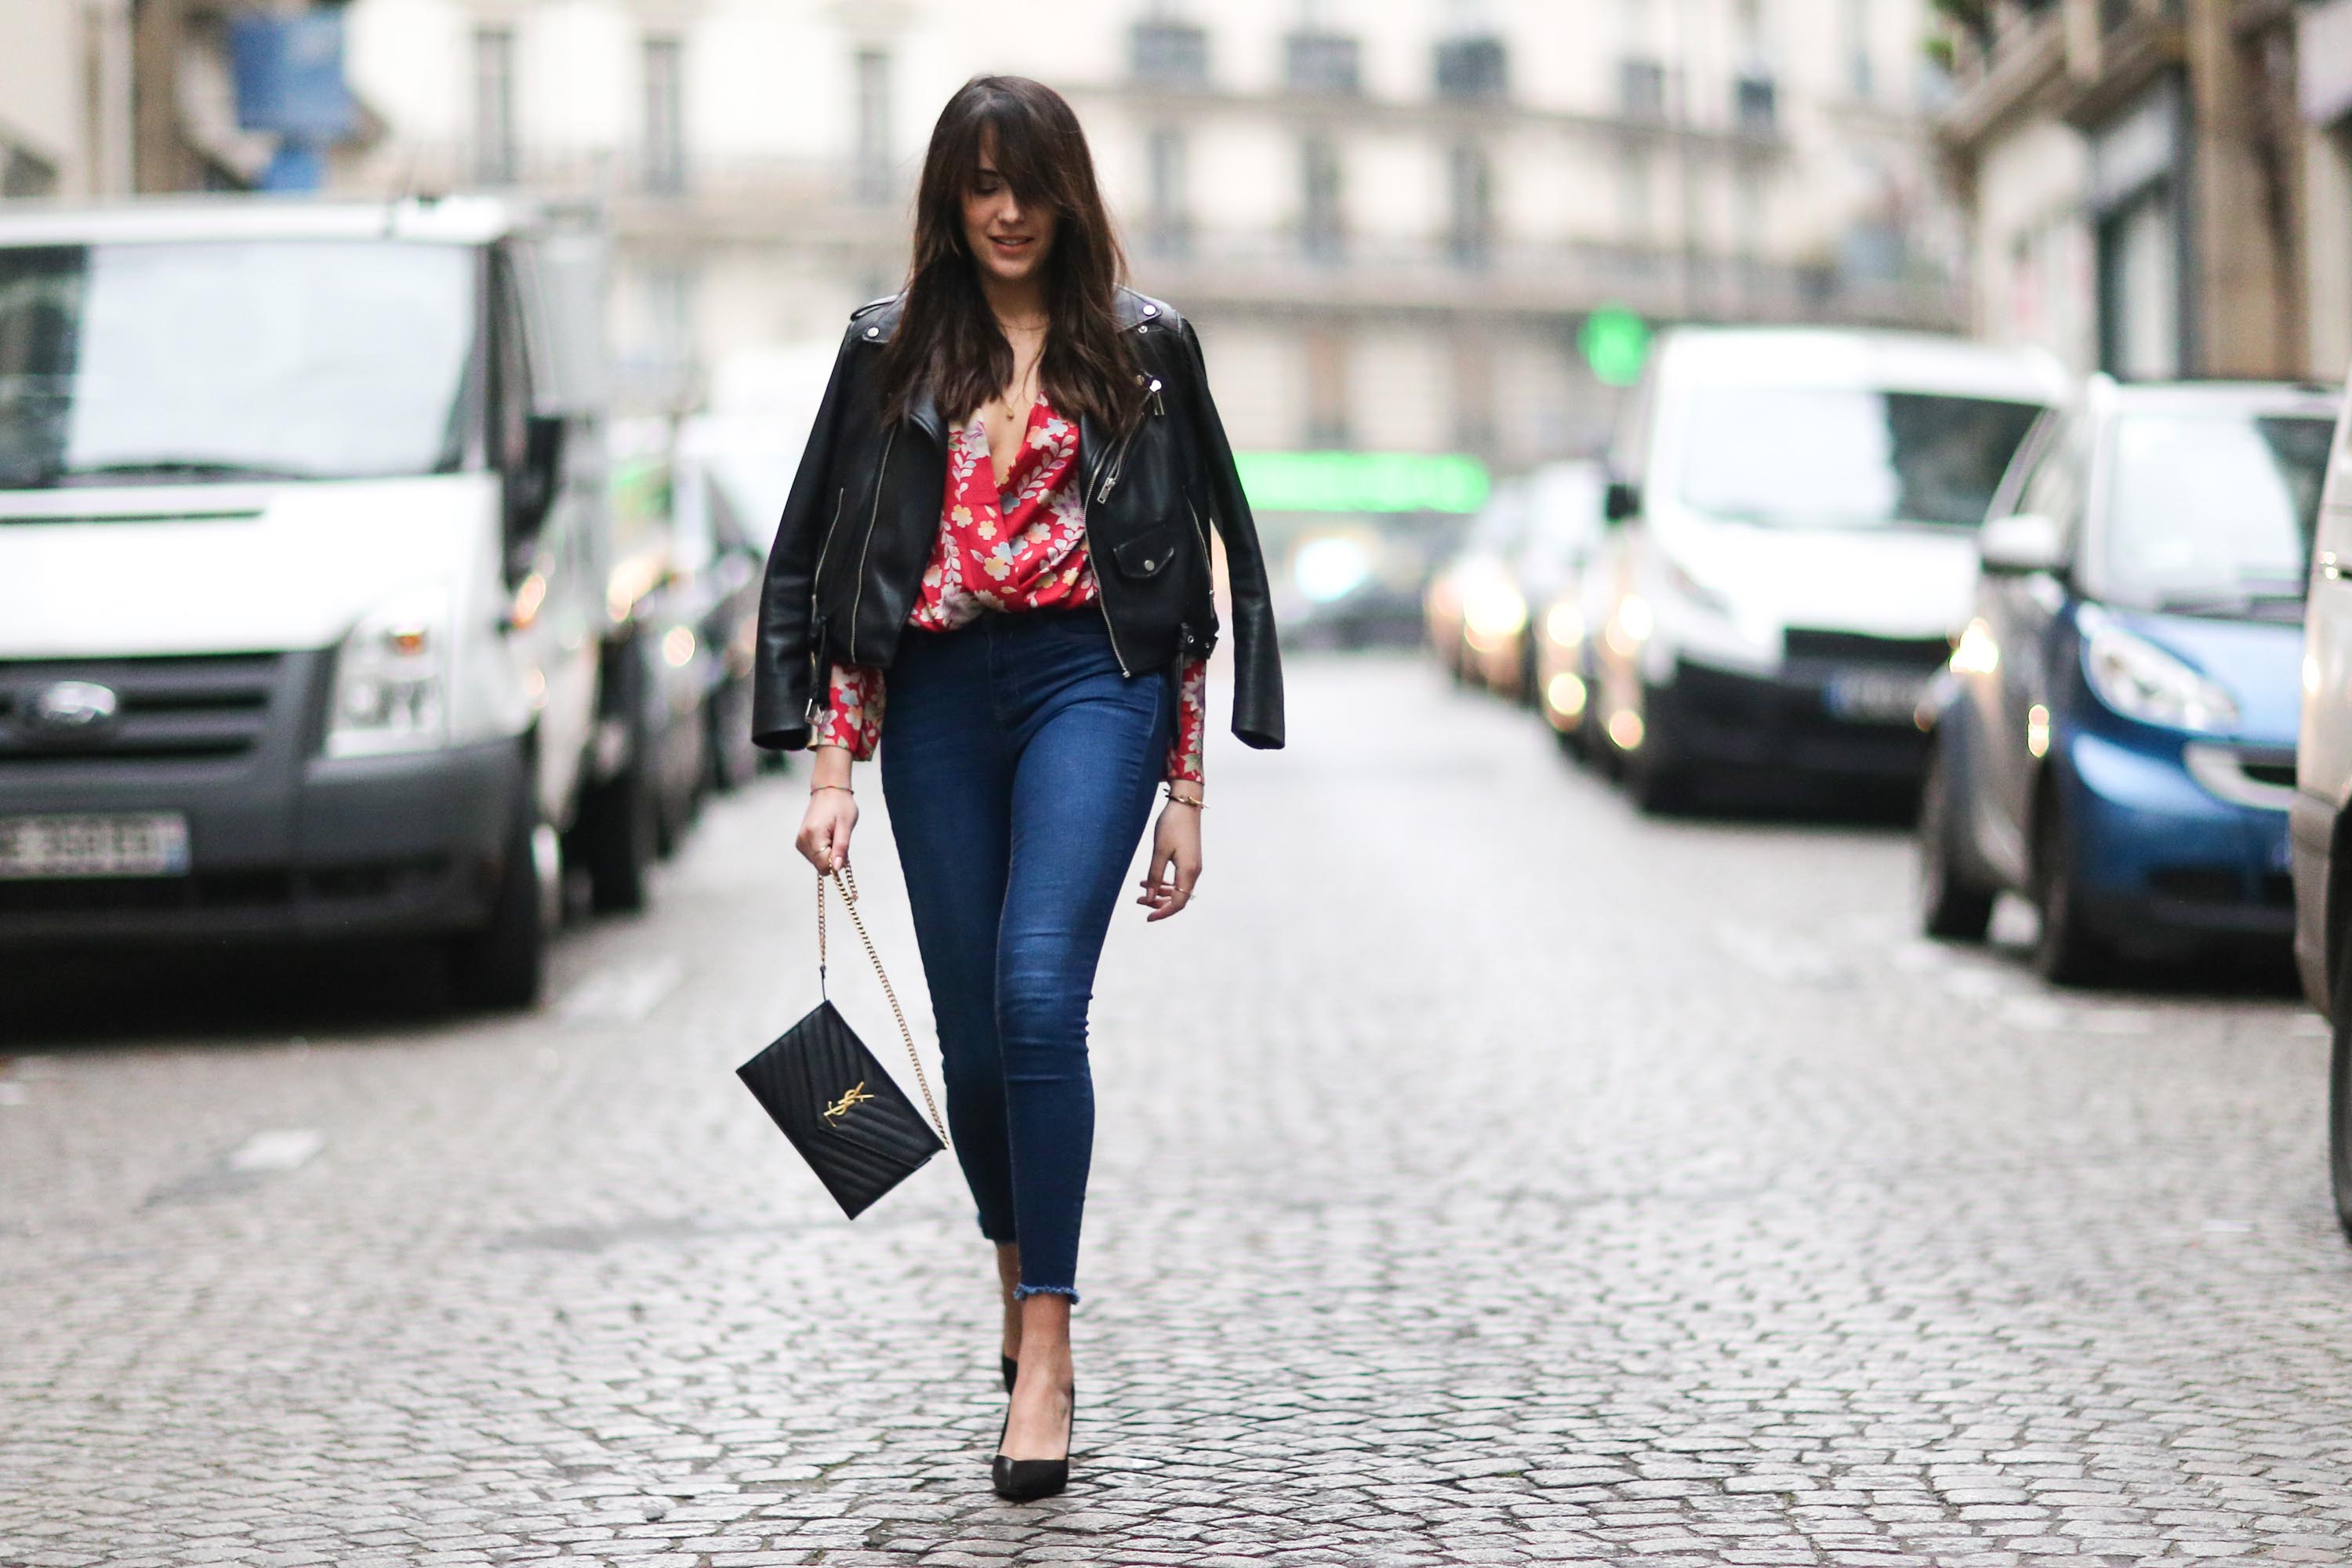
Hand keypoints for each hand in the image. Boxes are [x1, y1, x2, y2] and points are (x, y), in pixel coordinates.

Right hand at [796, 748, 858, 870]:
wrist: (828, 790)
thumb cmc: (840, 805)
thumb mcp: (846, 825)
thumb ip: (841, 847)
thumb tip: (836, 868)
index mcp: (813, 835)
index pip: (823, 865)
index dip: (836, 862)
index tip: (842, 848)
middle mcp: (802, 840)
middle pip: (820, 865)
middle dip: (832, 857)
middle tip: (838, 838)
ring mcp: (800, 841)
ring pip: (817, 862)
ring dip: (828, 854)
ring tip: (833, 835)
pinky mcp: (801, 841)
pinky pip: (814, 856)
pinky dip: (823, 851)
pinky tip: (828, 836)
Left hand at [1136, 797, 1200, 920]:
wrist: (1186, 804)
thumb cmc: (1172, 825)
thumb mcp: (1159, 851)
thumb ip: (1154, 876)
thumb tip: (1149, 898)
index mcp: (1188, 872)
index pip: (1178, 902)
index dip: (1163, 913)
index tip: (1147, 918)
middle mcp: (1194, 872)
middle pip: (1178, 898)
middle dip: (1158, 903)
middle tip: (1138, 901)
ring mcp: (1193, 866)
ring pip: (1177, 889)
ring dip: (1159, 893)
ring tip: (1140, 890)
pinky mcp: (1189, 859)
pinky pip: (1178, 879)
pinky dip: (1164, 883)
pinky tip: (1149, 879)